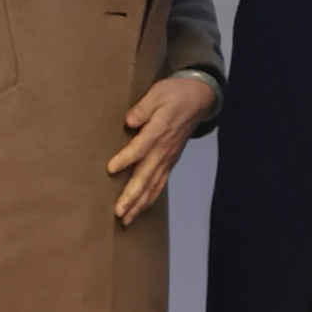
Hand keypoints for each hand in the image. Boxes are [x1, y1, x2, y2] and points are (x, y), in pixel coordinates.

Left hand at [109, 75, 218, 224]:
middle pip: (146, 176)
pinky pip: (160, 183)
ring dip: (140, 203)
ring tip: (126, 219)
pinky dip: (150, 197)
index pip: (140, 148)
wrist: (200, 98)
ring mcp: (168, 158)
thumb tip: (130, 121)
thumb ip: (143, 108)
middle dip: (132, 195)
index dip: (126, 158)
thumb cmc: (174, 93)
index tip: (111, 169)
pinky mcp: (171, 161)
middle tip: (119, 212)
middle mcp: (164, 149)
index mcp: (159, 131)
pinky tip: (140, 208)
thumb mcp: (157, 93)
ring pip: (153, 185)